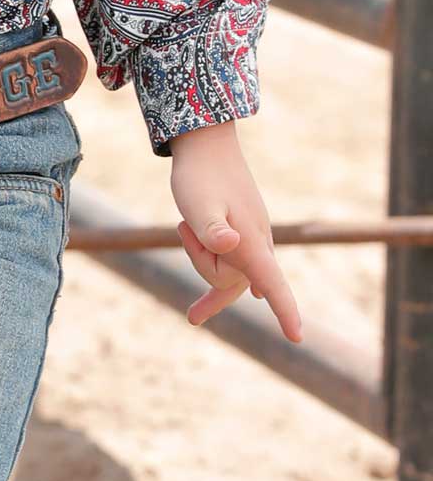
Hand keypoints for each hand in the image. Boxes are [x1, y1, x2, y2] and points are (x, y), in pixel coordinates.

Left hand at [169, 121, 302, 342]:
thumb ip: (212, 229)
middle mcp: (257, 242)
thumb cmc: (199, 176)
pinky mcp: (242, 230)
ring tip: (184, 222)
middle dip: (201, 266)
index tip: (296, 338)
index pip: (274, 284)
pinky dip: (219, 271)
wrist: (205, 142)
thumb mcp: (198, 204)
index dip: (285, 312)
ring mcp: (251, 237)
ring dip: (199, 256)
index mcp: (251, 242)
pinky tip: (251, 293)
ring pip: (224, 270)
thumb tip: (232, 245)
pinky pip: (229, 262)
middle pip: (229, 282)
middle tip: (182, 226)